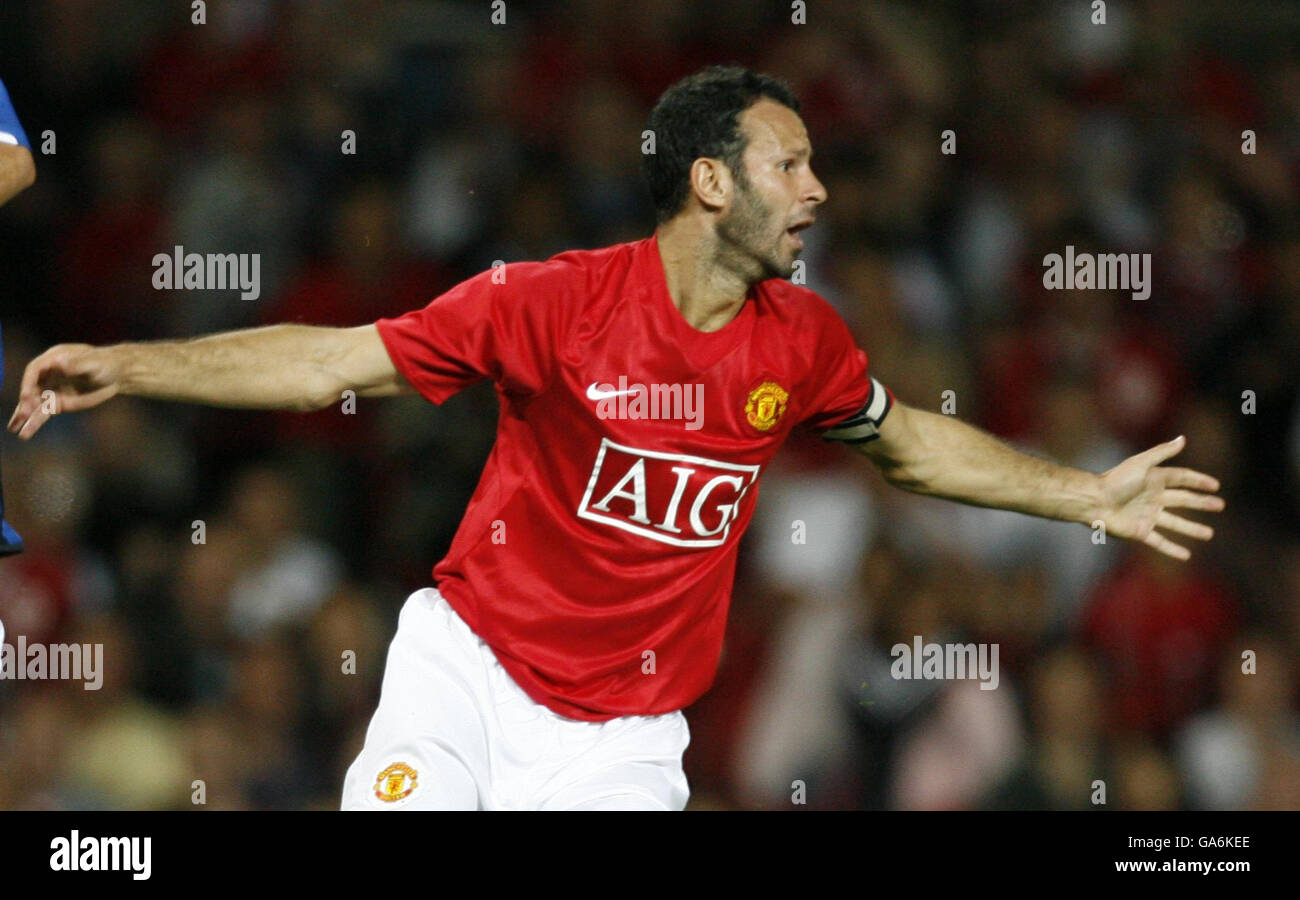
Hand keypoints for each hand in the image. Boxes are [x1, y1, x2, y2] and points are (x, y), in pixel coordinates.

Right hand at [7, 344, 121, 439]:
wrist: (116, 375)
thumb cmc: (106, 364)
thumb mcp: (95, 362)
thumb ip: (79, 363)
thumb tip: (62, 365)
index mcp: (54, 359)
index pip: (34, 370)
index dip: (28, 382)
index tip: (26, 396)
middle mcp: (48, 374)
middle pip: (31, 388)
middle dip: (26, 401)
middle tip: (23, 414)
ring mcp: (52, 389)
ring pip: (34, 403)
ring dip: (24, 416)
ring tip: (14, 429)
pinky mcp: (59, 402)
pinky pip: (43, 413)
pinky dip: (34, 422)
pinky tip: (24, 432)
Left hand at [1092, 435, 1224, 560]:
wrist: (1093, 501)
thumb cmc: (1115, 481)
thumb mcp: (1141, 463)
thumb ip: (1161, 453)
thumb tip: (1182, 438)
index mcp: (1154, 480)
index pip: (1182, 479)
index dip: (1198, 481)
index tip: (1215, 485)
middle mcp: (1153, 498)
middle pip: (1183, 500)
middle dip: (1201, 503)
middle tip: (1220, 505)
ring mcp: (1147, 516)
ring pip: (1176, 523)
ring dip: (1192, 529)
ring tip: (1209, 534)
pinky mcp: (1140, 531)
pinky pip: (1160, 542)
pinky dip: (1173, 549)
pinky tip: (1186, 555)